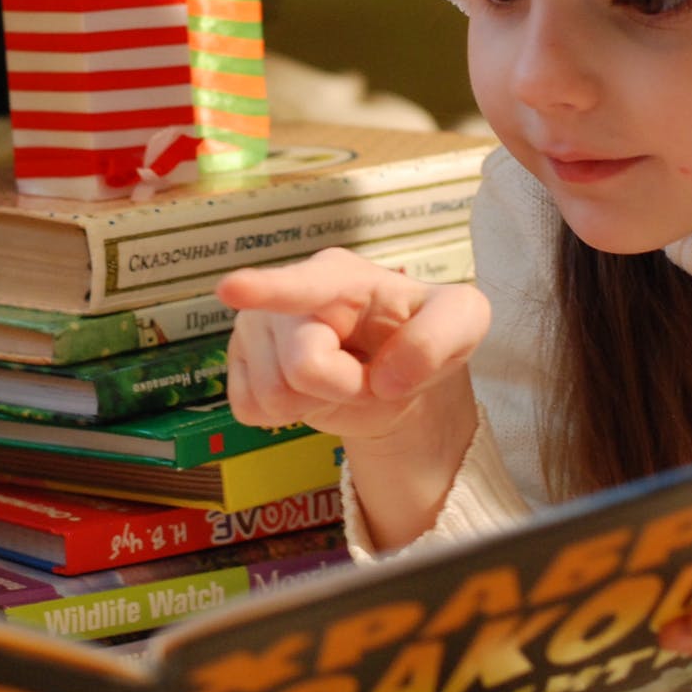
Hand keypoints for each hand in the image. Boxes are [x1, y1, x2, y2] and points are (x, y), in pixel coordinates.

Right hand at [218, 246, 488, 438]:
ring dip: (315, 403)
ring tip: (338, 378)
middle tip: (367, 375)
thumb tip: (385, 377)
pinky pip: (248, 410)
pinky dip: (286, 415)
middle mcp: (285, 297)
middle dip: (344, 387)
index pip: (301, 287)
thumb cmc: (419, 334)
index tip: (230, 289)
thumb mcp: (461, 323)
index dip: (264, 289)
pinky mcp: (239, 364)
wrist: (390, 372)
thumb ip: (439, 339)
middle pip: (302, 366)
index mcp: (339, 276)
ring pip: (272, 395)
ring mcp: (254, 329)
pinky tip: (307, 391)